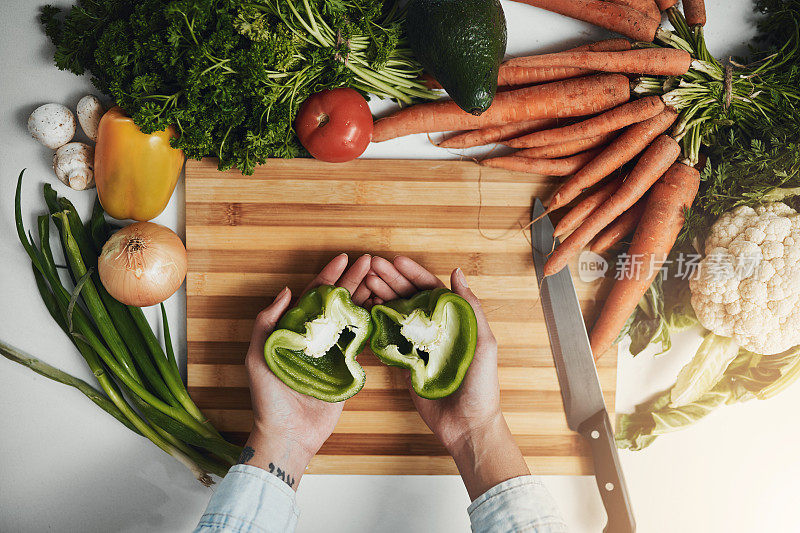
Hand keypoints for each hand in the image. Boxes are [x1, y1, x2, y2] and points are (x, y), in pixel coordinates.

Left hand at [241, 253, 370, 489]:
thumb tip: (286, 291)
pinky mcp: (346, 368)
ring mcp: (331, 351)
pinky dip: (369, 323)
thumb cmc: (268, 397)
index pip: (313, 296)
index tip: (343, 258)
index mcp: (293, 330)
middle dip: (352, 280)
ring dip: (363, 296)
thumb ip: (267, 323)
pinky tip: (381, 308)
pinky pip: (359, 341)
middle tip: (369, 261)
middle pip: (335, 302)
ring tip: (379, 278)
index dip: (328, 276)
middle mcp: (314, 337)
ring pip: (349, 316)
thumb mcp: (257, 356)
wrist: (287, 434)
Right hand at [367, 256, 529, 499]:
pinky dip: (377, 325)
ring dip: (381, 297)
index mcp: (453, 321)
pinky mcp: (405, 365)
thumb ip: (470, 308)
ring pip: (396, 315)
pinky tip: (366, 310)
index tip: (395, 261)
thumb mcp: (483, 343)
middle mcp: (434, 330)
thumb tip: (457, 272)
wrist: (467, 425)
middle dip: (391, 280)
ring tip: (365, 283)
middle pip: (410, 298)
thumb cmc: (481, 384)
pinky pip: (388, 341)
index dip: (413, 274)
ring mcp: (418, 346)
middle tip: (372, 267)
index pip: (431, 289)